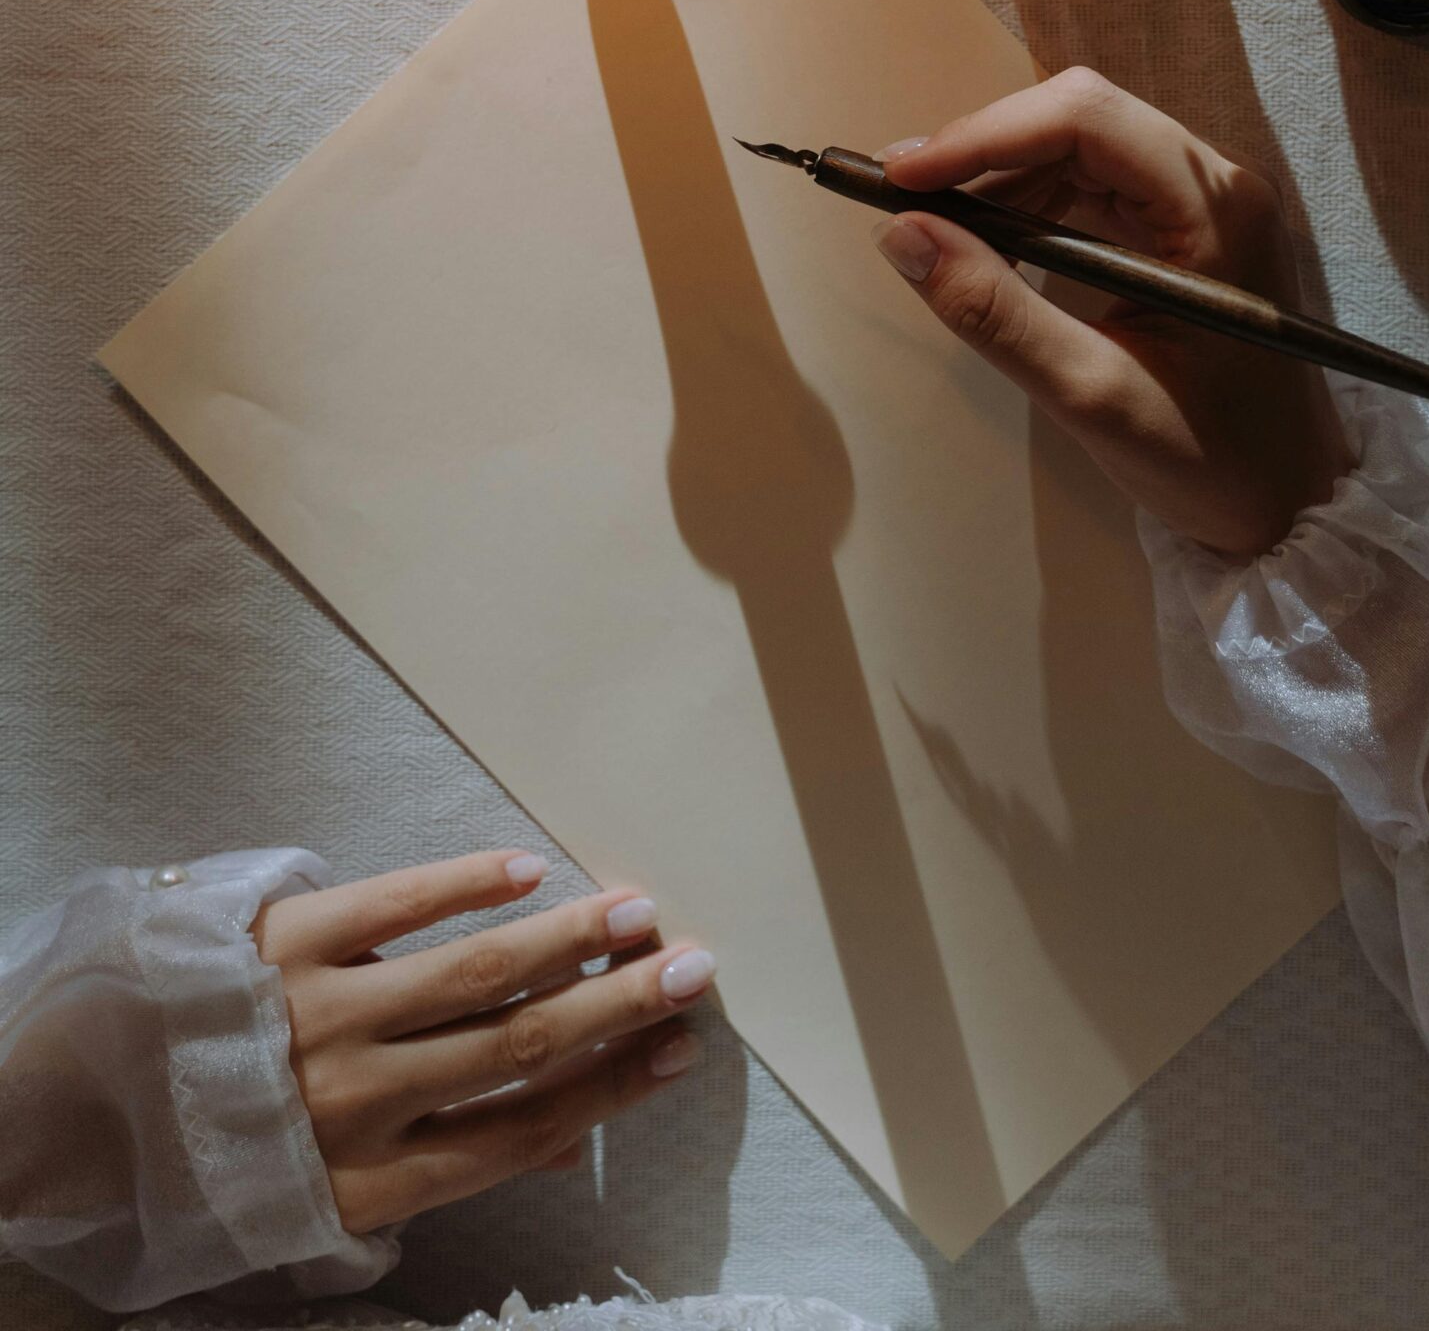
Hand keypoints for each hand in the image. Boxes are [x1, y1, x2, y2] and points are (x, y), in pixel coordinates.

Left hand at [253, 850, 714, 1232]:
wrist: (96, 1107)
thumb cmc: (239, 1150)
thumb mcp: (335, 1197)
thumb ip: (446, 1161)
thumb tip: (570, 1138)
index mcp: (372, 1181)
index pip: (520, 1131)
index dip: (610, 1091)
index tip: (677, 1051)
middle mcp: (358, 1105)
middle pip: (516, 1048)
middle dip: (616, 1007)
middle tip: (692, 969)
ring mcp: (322, 1016)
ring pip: (473, 973)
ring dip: (566, 940)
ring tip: (635, 912)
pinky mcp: (287, 940)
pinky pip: (393, 901)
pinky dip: (465, 883)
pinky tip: (527, 870)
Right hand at [876, 68, 1348, 556]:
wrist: (1291, 504)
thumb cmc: (1213, 461)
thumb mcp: (1093, 396)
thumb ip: (998, 314)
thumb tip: (902, 235)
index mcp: (1215, 209)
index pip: (1087, 119)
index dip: (985, 134)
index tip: (901, 176)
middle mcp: (1215, 182)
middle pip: (1082, 116)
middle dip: (985, 146)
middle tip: (900, 194)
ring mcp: (1202, 201)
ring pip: (1082, 143)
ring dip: (1000, 171)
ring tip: (931, 219)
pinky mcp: (1184, 227)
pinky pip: (1094, 182)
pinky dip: (1030, 198)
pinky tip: (987, 237)